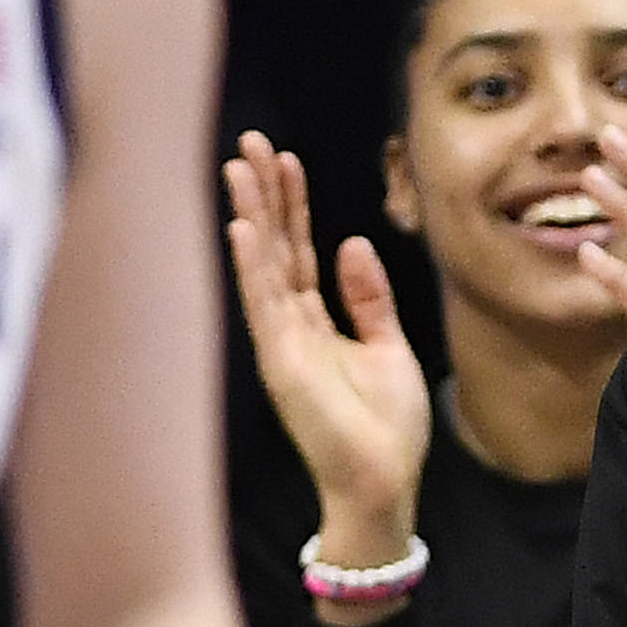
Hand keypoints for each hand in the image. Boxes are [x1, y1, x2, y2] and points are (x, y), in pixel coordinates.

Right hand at [220, 133, 428, 573]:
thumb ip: (369, 297)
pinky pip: (263, 305)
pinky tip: (241, 228)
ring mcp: (282, 343)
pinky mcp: (281, 364)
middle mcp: (290, 326)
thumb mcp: (389, 347)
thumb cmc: (386, 429)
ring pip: (262, 265)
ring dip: (250, 215)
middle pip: (273, 246)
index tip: (284, 159)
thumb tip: (352, 243)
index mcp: (315, 321)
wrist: (383, 484)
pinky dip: (252, 266)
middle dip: (263, 194)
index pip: (298, 249)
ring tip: (238, 167)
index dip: (292, 203)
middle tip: (249, 142)